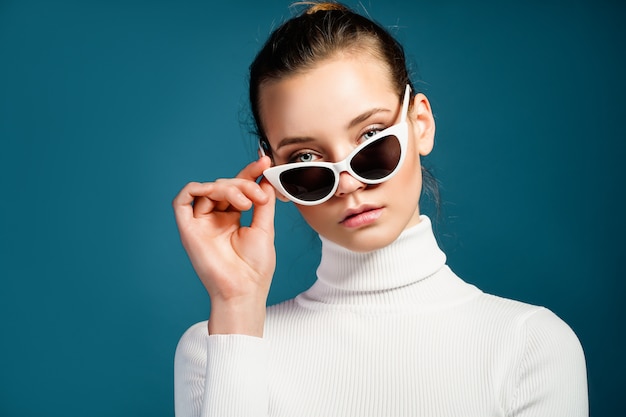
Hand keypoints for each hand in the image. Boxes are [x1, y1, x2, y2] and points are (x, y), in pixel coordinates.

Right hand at [172, 156, 275, 335]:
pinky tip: (216, 194)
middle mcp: (214, 219)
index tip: (265, 162)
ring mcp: (201, 223)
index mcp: (232, 219)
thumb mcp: (264, 227)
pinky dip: (198, 188)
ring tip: (246, 203)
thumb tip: (265, 177)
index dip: (250, 173)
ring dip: (229, 188)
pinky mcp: (188, 229)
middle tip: (259, 196)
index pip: (238, 188)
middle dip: (243, 184)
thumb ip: (263, 201)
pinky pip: (183, 199)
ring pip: (209, 189)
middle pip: (224, 186)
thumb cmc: (255, 267)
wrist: (244, 289)